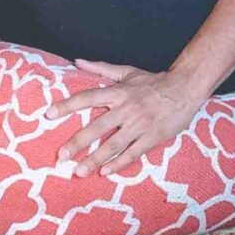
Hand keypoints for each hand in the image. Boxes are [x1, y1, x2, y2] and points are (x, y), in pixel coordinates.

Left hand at [45, 59, 202, 176]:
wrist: (184, 89)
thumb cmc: (153, 81)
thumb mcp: (126, 72)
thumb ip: (100, 68)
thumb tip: (77, 61)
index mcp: (118, 92)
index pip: (87, 98)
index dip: (67, 105)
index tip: (49, 114)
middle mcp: (126, 109)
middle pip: (97, 128)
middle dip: (77, 143)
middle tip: (60, 156)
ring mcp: (139, 126)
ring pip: (112, 146)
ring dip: (94, 160)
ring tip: (78, 172)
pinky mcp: (151, 138)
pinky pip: (132, 154)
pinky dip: (118, 164)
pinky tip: (104, 173)